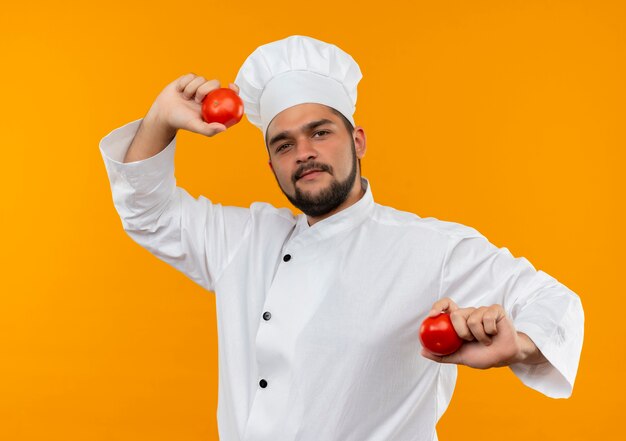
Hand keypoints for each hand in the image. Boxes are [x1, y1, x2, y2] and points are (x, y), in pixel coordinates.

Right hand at [147, 73, 240, 136]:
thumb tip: (224, 128)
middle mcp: (208, 94)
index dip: (234, 90)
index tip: (232, 86)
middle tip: (196, 100)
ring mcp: (198, 86)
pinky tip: (180, 91)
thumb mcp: (196, 127)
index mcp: (214, 105)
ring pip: (201, 79)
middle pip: (215, 83)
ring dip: (192, 88)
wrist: (163, 113)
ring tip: (185, 98)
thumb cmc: (181, 121)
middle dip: (205, 90)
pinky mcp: (189, 79)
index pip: (228, 95)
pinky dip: (184, 84)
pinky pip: (191, 76)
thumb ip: (209, 130)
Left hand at [420, 298, 545, 368]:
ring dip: (479, 336)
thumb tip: (422, 351)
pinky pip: (487, 317)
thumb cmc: (482, 355)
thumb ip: (442, 354)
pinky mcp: (495, 310)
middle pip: (456, 314)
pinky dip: (490, 331)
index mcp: (459, 320)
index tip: (432, 315)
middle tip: (470, 340)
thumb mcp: (460, 357)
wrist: (504, 357)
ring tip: (485, 340)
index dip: (438, 306)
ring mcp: (482, 310)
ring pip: (472, 319)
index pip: (446, 305)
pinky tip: (494, 334)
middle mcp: (469, 313)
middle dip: (462, 332)